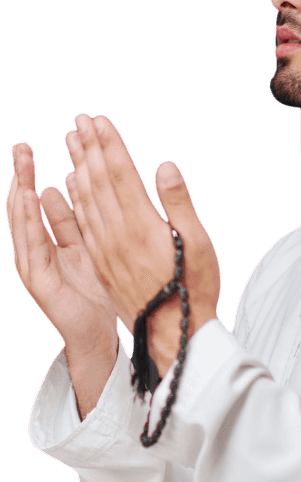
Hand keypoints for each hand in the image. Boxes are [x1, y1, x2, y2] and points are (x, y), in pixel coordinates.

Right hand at [7, 142, 118, 359]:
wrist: (98, 336)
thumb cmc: (97, 291)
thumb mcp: (89, 245)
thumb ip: (76, 217)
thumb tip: (69, 178)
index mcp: (52, 241)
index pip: (41, 200)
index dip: (41, 172)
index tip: (38, 146)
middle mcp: (38, 251)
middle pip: (26, 206)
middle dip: (23, 176)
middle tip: (22, 146)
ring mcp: (35, 267)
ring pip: (24, 223)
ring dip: (22, 191)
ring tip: (23, 165)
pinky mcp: (40, 283)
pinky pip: (33, 248)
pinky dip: (30, 223)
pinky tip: (30, 199)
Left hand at [64, 114, 220, 373]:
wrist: (174, 334)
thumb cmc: (194, 288)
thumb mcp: (198, 243)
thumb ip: (178, 203)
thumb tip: (164, 167)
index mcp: (142, 226)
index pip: (121, 175)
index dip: (110, 146)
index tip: (100, 120)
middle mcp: (118, 235)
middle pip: (99, 182)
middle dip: (90, 148)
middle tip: (79, 120)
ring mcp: (106, 250)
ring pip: (85, 200)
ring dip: (78, 167)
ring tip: (71, 142)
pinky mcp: (102, 263)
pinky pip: (81, 223)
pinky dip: (74, 198)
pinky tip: (70, 184)